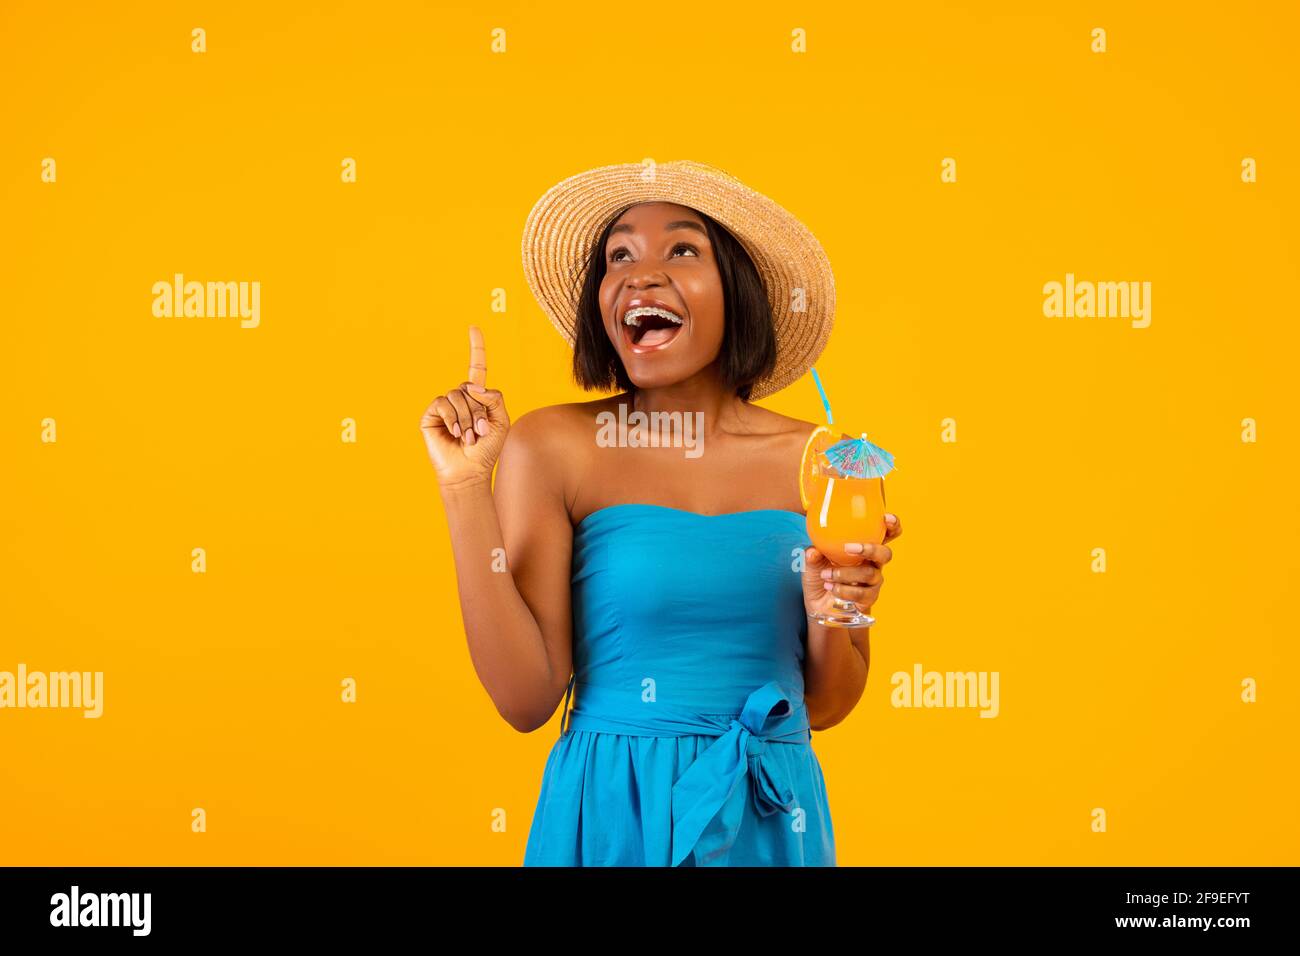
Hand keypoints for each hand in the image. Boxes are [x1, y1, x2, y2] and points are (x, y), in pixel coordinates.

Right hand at [419, 325, 509, 489]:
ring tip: (468, 436)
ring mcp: (444, 406)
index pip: (477, 368)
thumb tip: (472, 386)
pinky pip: (442, 403)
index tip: (473, 327)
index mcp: (478, 397)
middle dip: (479, 411)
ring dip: (467, 418)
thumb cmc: (487, 449)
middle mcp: (460, 398)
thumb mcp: (501, 420)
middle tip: (480, 432)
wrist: (469, 470)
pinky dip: (452, 418)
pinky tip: (455, 433)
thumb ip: (495, 397)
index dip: (476, 348)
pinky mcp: (430, 414)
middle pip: (470, 387)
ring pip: (457, 395)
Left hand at [801, 513, 901, 620]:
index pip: (886, 534)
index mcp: (864, 548)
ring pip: (869, 573)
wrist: (818, 603)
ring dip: (844, 573)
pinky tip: (831, 587)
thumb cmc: (821, 576)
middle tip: (849, 548)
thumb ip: (813, 554)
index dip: (892, 525)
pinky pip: (862, 593)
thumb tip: (813, 551)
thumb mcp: (813, 562)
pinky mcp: (869, 598)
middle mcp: (873, 563)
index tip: (885, 518)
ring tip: (826, 575)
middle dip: (870, 549)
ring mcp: (873, 581)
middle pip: (885, 554)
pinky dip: (844, 590)